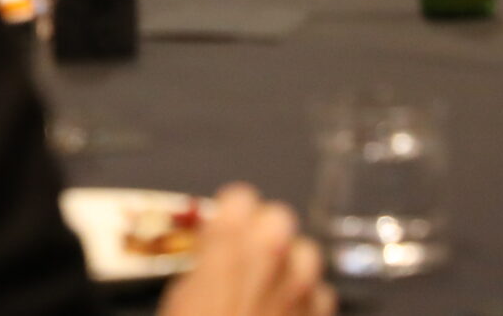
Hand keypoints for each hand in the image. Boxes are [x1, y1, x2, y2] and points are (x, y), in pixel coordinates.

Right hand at [157, 186, 334, 315]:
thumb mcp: (180, 299)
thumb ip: (203, 265)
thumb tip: (210, 254)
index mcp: (229, 244)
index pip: (240, 198)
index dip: (229, 215)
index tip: (222, 227)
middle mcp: (273, 257)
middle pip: (278, 219)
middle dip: (262, 234)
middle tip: (243, 256)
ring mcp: (303, 288)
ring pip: (306, 255)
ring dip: (290, 267)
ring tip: (268, 288)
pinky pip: (322, 295)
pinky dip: (307, 300)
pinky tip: (286, 314)